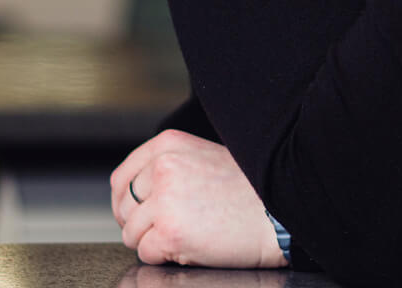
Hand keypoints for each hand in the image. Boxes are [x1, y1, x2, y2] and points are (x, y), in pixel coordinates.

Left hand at [110, 129, 288, 268]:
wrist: (278, 215)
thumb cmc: (252, 191)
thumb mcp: (205, 159)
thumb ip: (171, 167)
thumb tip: (140, 193)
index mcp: (169, 145)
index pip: (123, 178)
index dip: (126, 202)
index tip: (135, 214)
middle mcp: (163, 167)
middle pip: (124, 207)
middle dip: (139, 224)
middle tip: (166, 230)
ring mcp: (164, 200)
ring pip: (131, 233)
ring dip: (153, 242)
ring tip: (187, 236)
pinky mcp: (169, 231)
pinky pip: (146, 253)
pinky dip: (164, 257)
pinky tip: (191, 247)